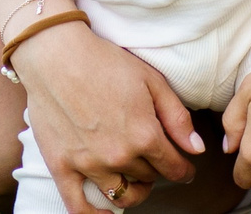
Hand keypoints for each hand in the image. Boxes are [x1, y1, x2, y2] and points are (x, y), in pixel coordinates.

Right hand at [10, 21, 205, 207]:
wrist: (54, 53)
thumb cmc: (103, 61)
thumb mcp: (150, 80)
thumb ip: (177, 117)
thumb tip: (196, 149)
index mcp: (145, 135)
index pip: (174, 168)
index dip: (183, 169)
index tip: (183, 167)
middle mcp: (119, 155)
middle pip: (149, 178)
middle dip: (155, 170)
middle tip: (151, 157)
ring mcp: (89, 164)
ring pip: (123, 195)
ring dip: (134, 191)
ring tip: (134, 179)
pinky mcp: (62, 166)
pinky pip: (79, 207)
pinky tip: (105, 213)